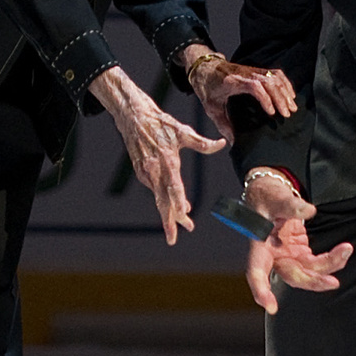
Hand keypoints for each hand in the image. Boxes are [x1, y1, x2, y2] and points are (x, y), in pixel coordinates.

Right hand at [91, 65, 226, 242]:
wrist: (132, 116)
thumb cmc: (160, 122)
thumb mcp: (183, 130)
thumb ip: (202, 143)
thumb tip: (222, 144)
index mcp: (167, 161)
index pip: (174, 189)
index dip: (178, 206)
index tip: (184, 219)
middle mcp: (154, 170)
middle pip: (162, 202)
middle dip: (169, 221)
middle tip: (174, 239)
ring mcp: (145, 172)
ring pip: (158, 198)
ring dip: (169, 211)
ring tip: (184, 220)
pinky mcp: (140, 172)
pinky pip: (154, 189)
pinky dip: (163, 198)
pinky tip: (173, 202)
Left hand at [179, 44, 297, 137]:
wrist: (204, 67)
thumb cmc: (207, 88)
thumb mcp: (211, 108)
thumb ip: (223, 125)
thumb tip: (234, 142)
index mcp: (233, 82)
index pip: (254, 86)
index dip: (265, 98)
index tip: (271, 113)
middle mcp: (245, 73)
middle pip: (269, 81)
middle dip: (280, 98)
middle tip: (287, 115)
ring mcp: (252, 70)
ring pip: (274, 77)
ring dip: (285, 91)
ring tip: (292, 107)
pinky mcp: (256, 69)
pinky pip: (275, 73)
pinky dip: (285, 83)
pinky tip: (290, 95)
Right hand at [242, 169, 351, 312]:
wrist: (272, 193)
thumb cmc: (267, 197)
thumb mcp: (274, 197)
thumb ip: (289, 205)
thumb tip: (307, 211)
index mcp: (259, 246)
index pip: (256, 272)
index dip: (261, 290)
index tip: (270, 306)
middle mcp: (273, 256)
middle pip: (291, 276)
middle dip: (313, 281)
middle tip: (332, 282)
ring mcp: (288, 256)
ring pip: (308, 272)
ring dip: (329, 267)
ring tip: (346, 250)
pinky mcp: (300, 252)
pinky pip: (316, 263)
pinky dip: (331, 260)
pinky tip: (343, 252)